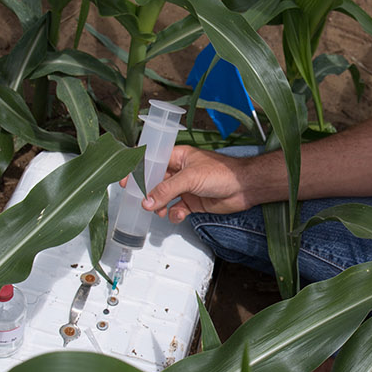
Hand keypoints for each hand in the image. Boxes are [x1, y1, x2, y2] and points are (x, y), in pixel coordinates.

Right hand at [136, 145, 259, 222]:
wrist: (245, 188)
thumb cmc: (222, 172)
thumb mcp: (190, 178)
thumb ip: (166, 190)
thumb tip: (147, 201)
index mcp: (178, 156)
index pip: (152, 159)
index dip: (138, 168)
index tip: (126, 179)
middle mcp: (180, 171)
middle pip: (155, 181)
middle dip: (146, 191)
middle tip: (137, 199)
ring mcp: (186, 187)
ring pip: (163, 197)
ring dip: (158, 205)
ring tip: (157, 210)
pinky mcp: (193, 202)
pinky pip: (176, 209)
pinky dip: (174, 214)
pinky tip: (178, 214)